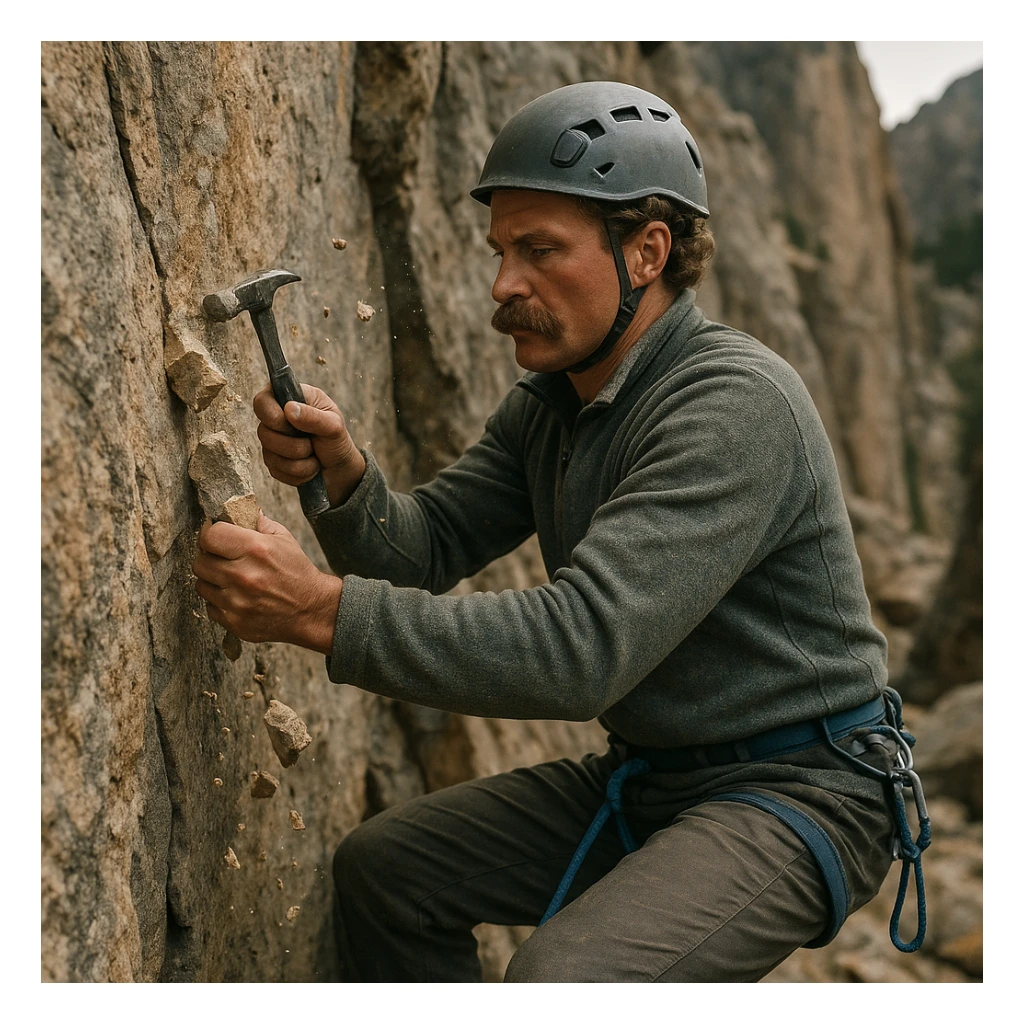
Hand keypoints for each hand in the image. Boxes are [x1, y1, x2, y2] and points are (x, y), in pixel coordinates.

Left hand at [192, 514, 342, 654]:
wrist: (311, 610)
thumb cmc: (296, 572)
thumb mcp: (284, 538)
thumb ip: (258, 522)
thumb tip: (238, 509)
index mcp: (255, 549)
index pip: (210, 536)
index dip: (209, 533)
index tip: (214, 534)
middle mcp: (242, 575)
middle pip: (200, 561)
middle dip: (209, 556)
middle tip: (220, 557)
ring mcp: (236, 601)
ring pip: (201, 584)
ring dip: (212, 579)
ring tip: (229, 577)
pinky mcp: (234, 621)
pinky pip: (210, 606)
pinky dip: (219, 601)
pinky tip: (235, 596)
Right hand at [253, 381, 365, 506]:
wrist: (340, 467)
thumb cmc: (336, 439)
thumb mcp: (333, 425)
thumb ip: (313, 416)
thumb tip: (289, 408)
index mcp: (290, 399)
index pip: (262, 401)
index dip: (271, 414)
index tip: (288, 422)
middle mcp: (276, 418)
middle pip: (263, 432)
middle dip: (293, 443)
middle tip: (312, 441)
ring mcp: (271, 441)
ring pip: (271, 454)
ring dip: (300, 459)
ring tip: (313, 453)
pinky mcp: (272, 462)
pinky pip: (277, 470)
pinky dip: (299, 472)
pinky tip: (309, 465)